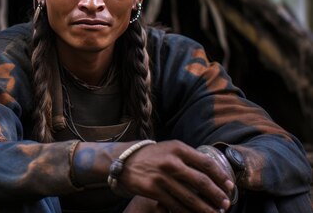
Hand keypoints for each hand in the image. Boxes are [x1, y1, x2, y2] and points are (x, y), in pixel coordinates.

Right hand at [119, 140, 233, 212]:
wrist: (125, 161)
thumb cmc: (152, 155)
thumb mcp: (170, 148)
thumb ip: (189, 157)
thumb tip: (213, 173)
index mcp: (178, 148)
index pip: (206, 163)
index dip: (221, 177)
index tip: (230, 186)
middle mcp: (171, 162)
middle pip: (201, 182)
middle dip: (216, 195)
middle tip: (225, 204)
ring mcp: (161, 177)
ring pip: (190, 197)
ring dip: (205, 208)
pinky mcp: (153, 190)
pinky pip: (175, 205)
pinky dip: (187, 212)